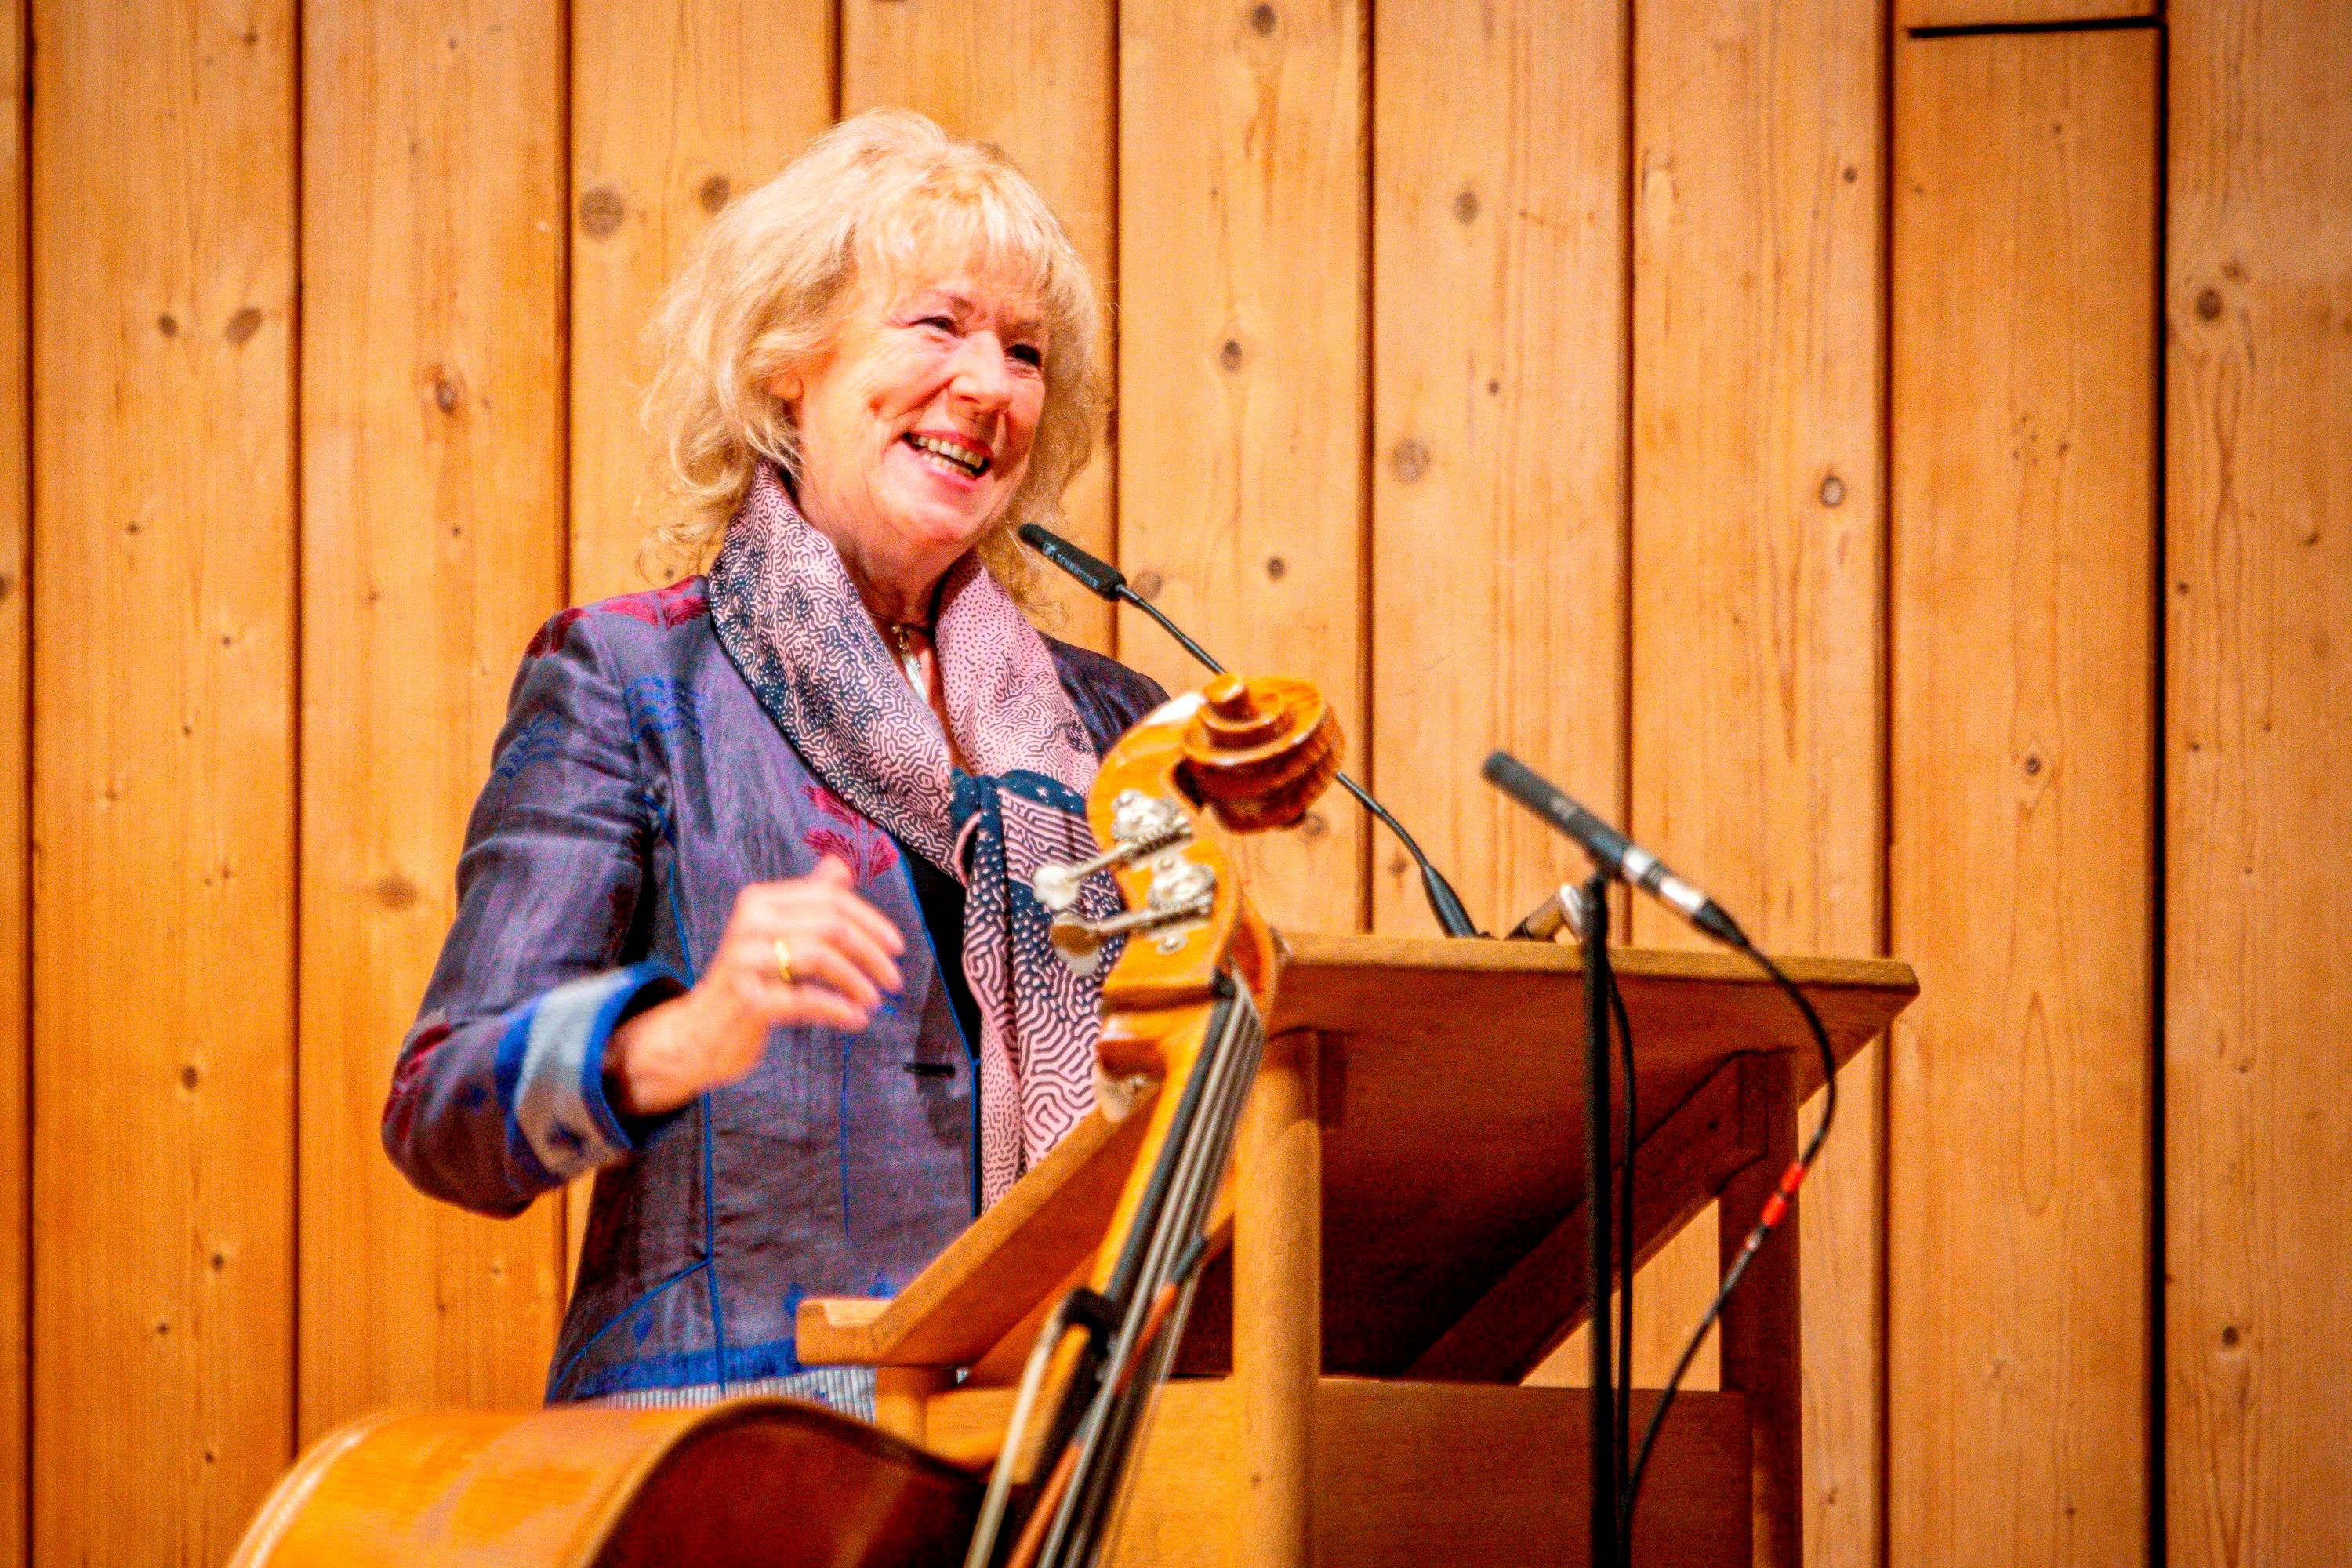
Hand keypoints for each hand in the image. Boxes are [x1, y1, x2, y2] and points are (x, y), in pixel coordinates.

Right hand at [604, 857, 905, 1118]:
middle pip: (830, 925)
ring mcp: (745, 959)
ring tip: (873, 1001)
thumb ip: (808, 901)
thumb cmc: (750, 982)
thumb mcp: (777, 936)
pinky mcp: (746, 998)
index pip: (830, 898)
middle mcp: (749, 922)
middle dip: (871, 953)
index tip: (897, 947)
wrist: (701, 1032)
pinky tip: (856, 1020)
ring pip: (820, 957)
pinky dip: (838, 1009)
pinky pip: (806, 999)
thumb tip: (842, 866)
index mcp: (760, 900)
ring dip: (857, 981)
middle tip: (894, 980)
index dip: (871, 922)